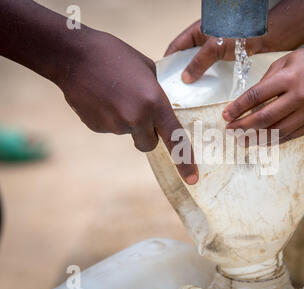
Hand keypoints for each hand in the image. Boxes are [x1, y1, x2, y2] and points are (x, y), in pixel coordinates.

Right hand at [57, 31, 197, 183]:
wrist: (73, 55)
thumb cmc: (114, 55)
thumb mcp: (148, 70)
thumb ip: (158, 93)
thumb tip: (163, 109)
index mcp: (154, 103)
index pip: (175, 138)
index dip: (185, 160)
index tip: (192, 179)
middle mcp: (136, 119)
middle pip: (150, 144)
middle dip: (148, 134)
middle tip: (139, 111)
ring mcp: (114, 125)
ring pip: (128, 133)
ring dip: (127, 121)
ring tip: (115, 94)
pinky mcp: (96, 127)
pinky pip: (110, 128)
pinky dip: (109, 117)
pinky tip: (102, 98)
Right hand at [165, 20, 266, 82]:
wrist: (265, 35)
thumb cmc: (240, 32)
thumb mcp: (215, 47)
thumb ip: (199, 62)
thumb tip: (186, 77)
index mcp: (196, 32)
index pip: (176, 46)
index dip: (168, 61)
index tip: (163, 76)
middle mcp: (204, 41)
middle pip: (186, 58)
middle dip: (182, 72)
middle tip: (176, 88)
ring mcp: (214, 50)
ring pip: (199, 66)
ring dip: (196, 77)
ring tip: (190, 92)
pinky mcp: (224, 59)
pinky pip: (212, 70)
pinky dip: (208, 79)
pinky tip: (207, 90)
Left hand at [223, 44, 303, 143]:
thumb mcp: (285, 62)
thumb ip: (266, 81)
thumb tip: (247, 103)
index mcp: (289, 78)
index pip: (256, 96)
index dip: (237, 108)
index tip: (225, 116)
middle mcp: (299, 97)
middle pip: (264, 118)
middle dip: (243, 126)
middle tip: (230, 131)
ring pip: (277, 132)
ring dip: (256, 138)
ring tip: (242, 140)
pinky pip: (290, 136)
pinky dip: (274, 140)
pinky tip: (261, 141)